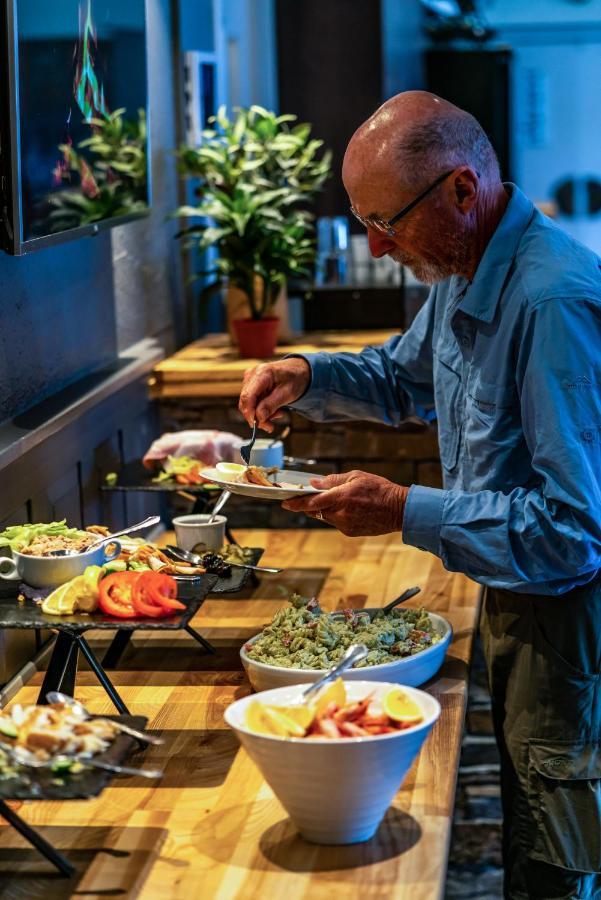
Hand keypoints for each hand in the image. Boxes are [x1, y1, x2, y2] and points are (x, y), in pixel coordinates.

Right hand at [238, 358, 310, 431]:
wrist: (297, 370)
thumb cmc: (295, 379)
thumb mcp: (287, 394)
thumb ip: (271, 405)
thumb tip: (258, 418)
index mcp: (262, 373)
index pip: (248, 396)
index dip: (249, 413)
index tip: (256, 425)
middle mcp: (252, 374)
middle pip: (246, 401)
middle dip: (257, 416)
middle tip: (270, 426)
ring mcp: (250, 378)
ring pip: (247, 404)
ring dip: (261, 413)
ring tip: (277, 413)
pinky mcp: (251, 384)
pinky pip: (251, 401)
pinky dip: (261, 408)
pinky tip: (273, 408)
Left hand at [282, 470, 408, 535]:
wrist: (399, 510)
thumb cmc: (379, 489)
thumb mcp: (356, 476)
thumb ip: (333, 480)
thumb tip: (314, 483)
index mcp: (341, 497)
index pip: (312, 502)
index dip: (296, 503)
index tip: (284, 503)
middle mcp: (340, 513)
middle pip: (316, 510)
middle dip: (311, 504)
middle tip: (307, 496)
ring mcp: (345, 525)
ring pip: (326, 516)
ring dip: (326, 509)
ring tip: (342, 500)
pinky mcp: (349, 532)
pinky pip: (336, 522)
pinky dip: (337, 515)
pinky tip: (351, 509)